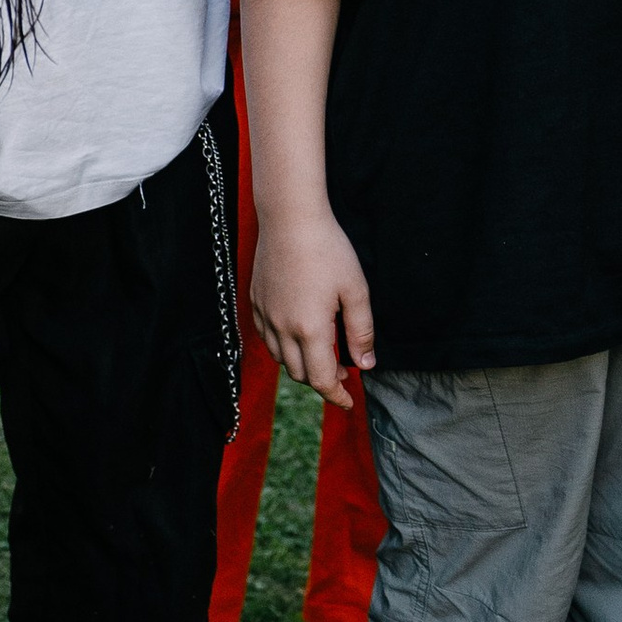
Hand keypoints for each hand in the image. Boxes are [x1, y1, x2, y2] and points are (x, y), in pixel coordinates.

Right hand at [249, 205, 374, 409]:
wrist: (290, 219)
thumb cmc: (328, 251)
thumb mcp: (356, 291)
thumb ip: (361, 332)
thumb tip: (366, 364)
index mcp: (310, 330)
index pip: (322, 380)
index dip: (337, 396)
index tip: (349, 402)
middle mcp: (282, 328)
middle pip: (300, 374)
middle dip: (323, 380)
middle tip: (345, 370)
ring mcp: (265, 315)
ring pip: (281, 359)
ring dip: (302, 364)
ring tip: (323, 352)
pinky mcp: (255, 302)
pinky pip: (266, 338)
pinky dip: (283, 347)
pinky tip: (298, 334)